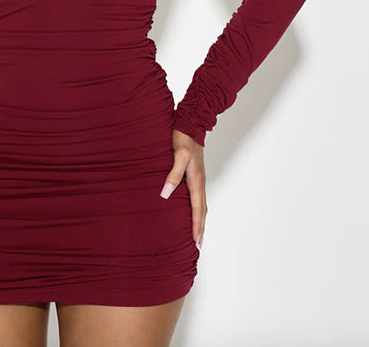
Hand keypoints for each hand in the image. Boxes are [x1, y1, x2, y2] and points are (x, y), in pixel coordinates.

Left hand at [160, 129, 206, 249]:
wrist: (190, 124)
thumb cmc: (183, 138)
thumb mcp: (178, 156)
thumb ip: (173, 175)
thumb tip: (166, 195)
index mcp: (196, 180)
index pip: (198, 209)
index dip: (196, 226)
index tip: (196, 241)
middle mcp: (199, 182)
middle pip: (202, 210)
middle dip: (200, 227)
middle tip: (198, 244)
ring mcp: (197, 178)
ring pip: (200, 204)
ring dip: (199, 219)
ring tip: (196, 232)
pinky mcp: (193, 174)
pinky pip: (196, 196)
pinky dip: (196, 208)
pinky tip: (190, 210)